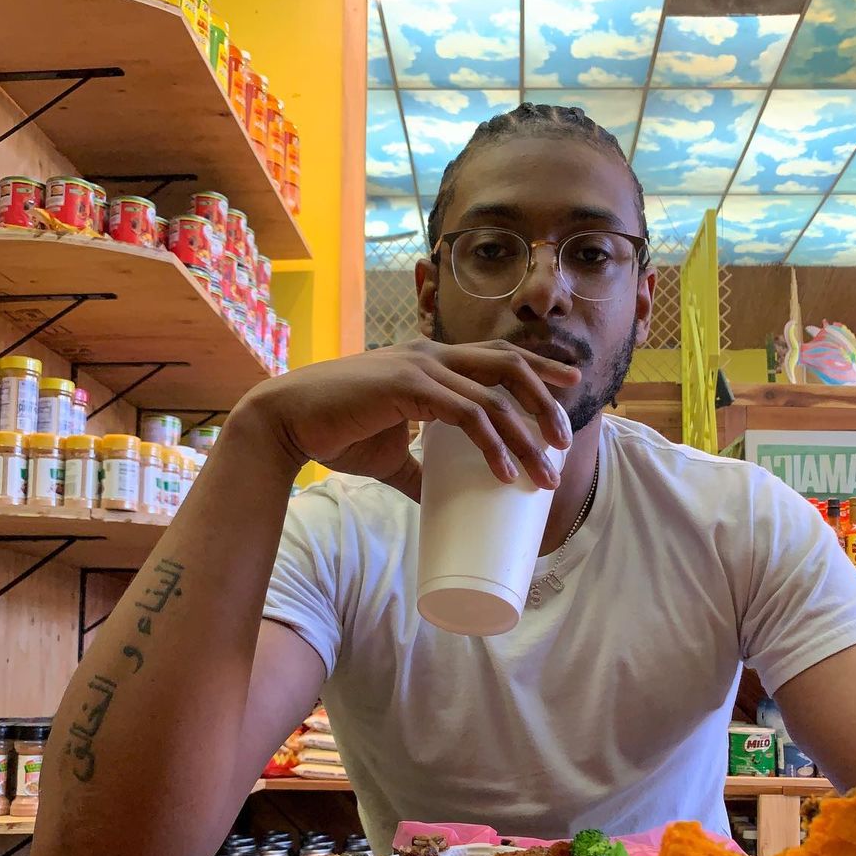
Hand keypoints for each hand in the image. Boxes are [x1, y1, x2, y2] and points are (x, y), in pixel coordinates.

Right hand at [236, 338, 579, 499]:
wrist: (286, 423)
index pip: (496, 355)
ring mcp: (420, 368)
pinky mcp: (407, 388)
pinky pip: (466, 416)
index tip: (569, 384)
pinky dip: (492, 445)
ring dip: (526, 436)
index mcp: (429, 360)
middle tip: (565, 435)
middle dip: (545, 397)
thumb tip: (441, 500)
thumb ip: (420, 471)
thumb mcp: (391, 455)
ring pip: (494, 398)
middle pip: (507, 365)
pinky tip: (505, 473)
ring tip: (543, 473)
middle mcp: (430, 354)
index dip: (537, 366)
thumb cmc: (334, 432)